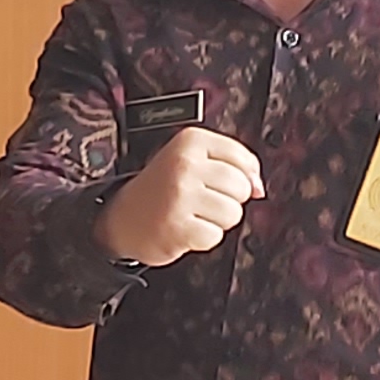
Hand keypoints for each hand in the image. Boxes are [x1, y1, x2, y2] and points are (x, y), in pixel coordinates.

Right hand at [93, 127, 261, 267]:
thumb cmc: (162, 188)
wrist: (120, 218)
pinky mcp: (177, 227)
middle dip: (228, 199)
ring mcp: (180, 196)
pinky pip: (215, 236)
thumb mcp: (193, 160)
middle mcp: (184, 164)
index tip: (219, 181)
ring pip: (233, 214)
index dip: (240, 175)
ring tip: (193, 214)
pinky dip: (203, 238)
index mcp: (191, 141)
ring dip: (217, 221)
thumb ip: (232, 166)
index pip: (243, 158)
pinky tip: (185, 228)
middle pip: (241, 188)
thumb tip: (259, 188)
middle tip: (202, 200)